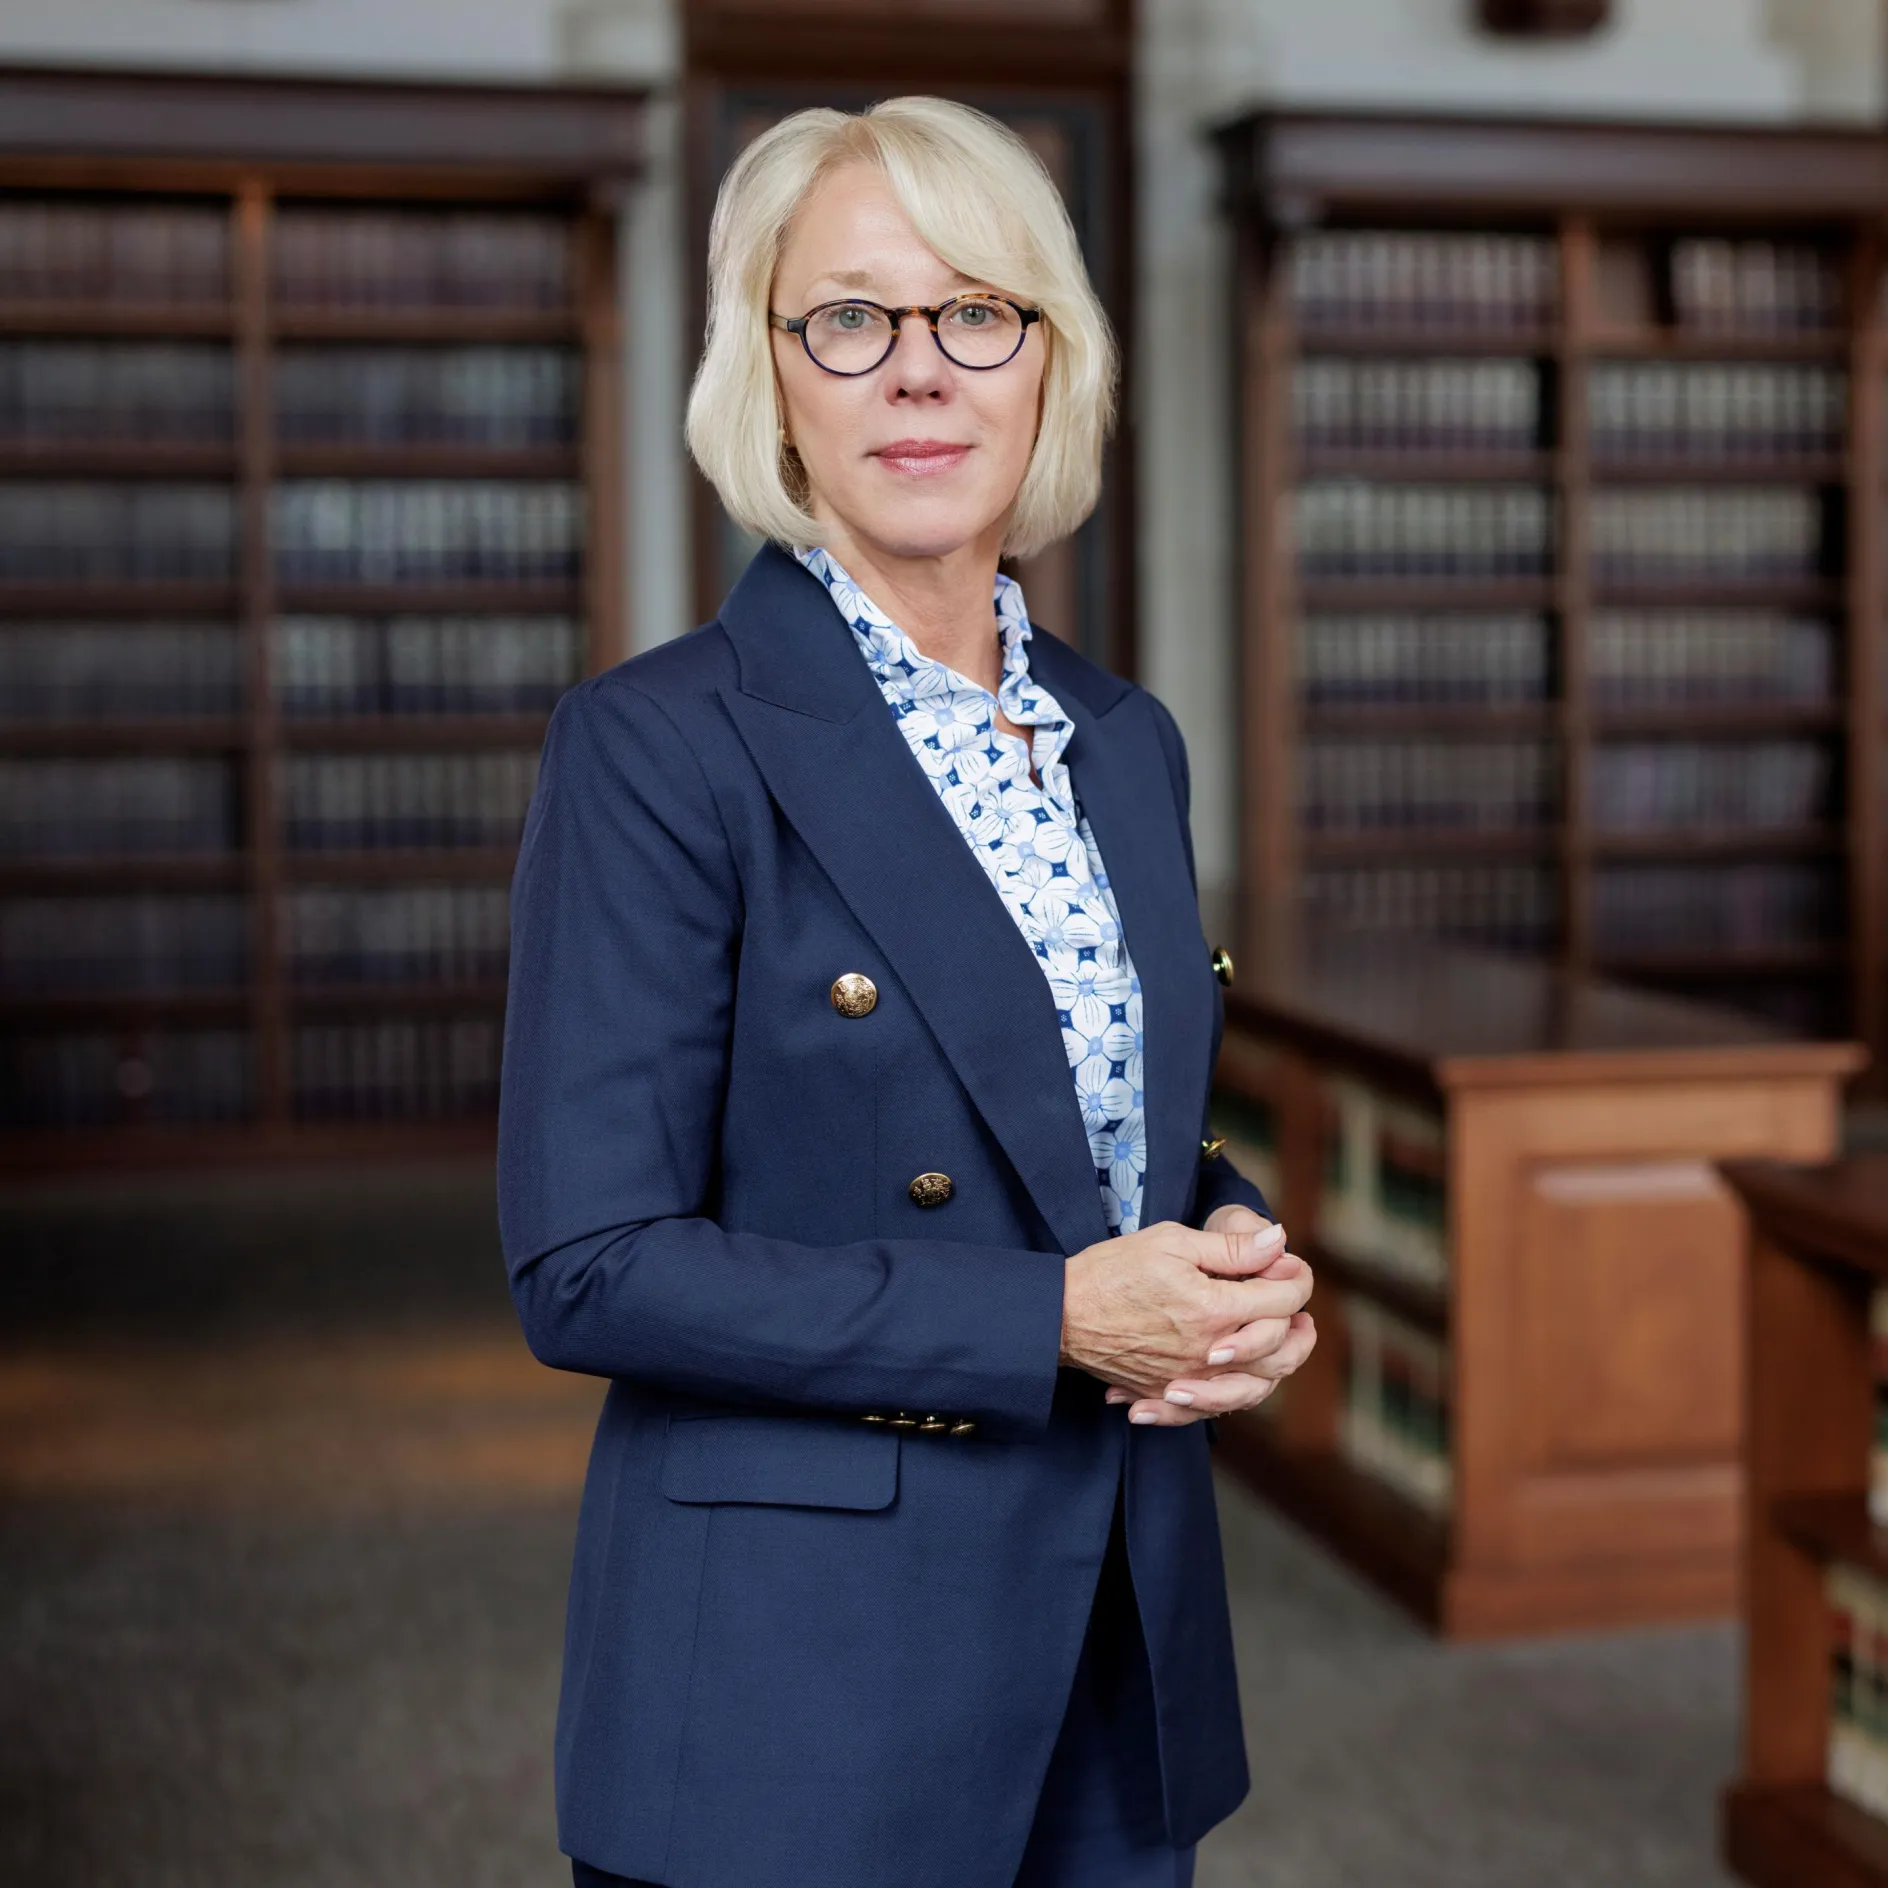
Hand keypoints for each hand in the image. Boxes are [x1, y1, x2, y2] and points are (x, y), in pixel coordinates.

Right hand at [1097, 1204, 1316, 1427]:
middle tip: (1300, 1311)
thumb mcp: (1171, 1242)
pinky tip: (1235, 1380)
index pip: (1282, 1299)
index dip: (1294, 1277)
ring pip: (1255, 1387)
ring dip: (1278, 1366)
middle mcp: (1210, 1353)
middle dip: (1300, 1328)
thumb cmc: (1113, 1270)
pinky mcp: (1167, 1393)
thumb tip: (1278, 1241)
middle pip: (1281, 1352)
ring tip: (1282, 1344)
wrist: (1060, 1313)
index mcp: (1215, 1310)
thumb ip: (1230, 1248)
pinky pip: (1213, 1409)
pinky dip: (1232, 1397)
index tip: (1287, 1264)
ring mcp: (1190, 1379)